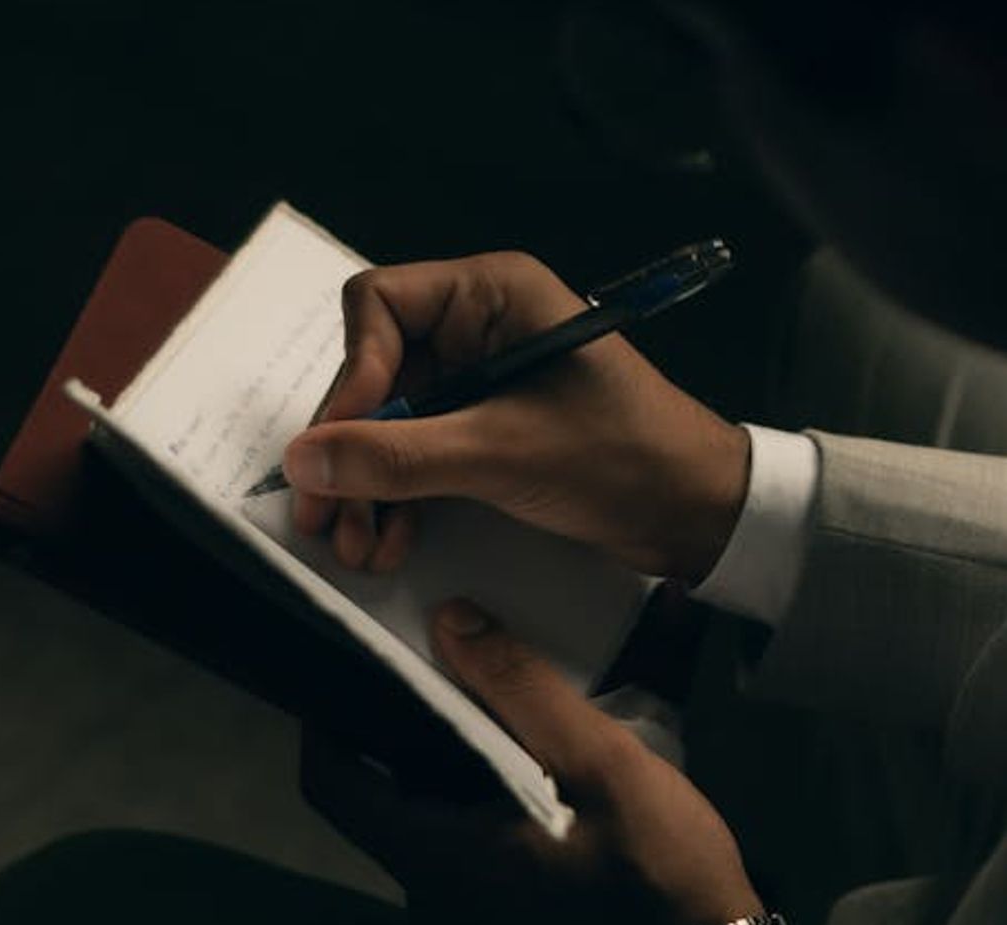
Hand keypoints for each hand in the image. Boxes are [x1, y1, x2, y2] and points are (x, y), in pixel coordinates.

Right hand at [285, 253, 750, 582]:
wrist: (701, 514)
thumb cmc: (623, 457)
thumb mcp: (501, 454)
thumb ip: (397, 457)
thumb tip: (305, 460)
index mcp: (491, 294)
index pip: (379, 307)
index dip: (350, 375)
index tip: (337, 445)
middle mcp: (480, 326)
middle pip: (374, 373)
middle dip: (349, 449)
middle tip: (322, 516)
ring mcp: (482, 382)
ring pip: (389, 423)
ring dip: (366, 485)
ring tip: (354, 547)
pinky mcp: (488, 432)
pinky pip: (418, 455)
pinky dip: (398, 498)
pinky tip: (390, 543)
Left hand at [300, 599, 763, 924]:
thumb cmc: (654, 864)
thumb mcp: (596, 759)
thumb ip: (520, 687)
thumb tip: (450, 620)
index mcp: (434, 852)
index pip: (331, 782)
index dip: (322, 717)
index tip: (349, 657)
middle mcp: (433, 881)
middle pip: (380, 784)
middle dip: (397, 713)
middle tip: (424, 644)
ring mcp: (469, 894)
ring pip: (427, 801)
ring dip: (445, 742)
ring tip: (477, 673)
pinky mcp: (505, 895)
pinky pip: (465, 822)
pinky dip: (477, 774)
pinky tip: (520, 732)